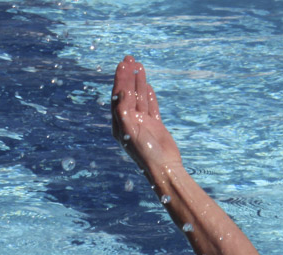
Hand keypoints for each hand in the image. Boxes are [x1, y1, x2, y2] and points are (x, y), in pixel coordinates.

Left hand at [112, 56, 182, 173]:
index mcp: (120, 123)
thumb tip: (120, 92)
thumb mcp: (130, 131)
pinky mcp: (155, 126)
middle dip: (128, 76)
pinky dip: (150, 96)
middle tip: (129, 58)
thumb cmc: (145, 152)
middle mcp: (130, 122)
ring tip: (139, 65)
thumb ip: (123, 112)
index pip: (118, 96)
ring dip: (139, 82)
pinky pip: (151, 107)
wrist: (164, 167)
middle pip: (128, 94)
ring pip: (140, 98)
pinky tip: (149, 87)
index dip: (120, 79)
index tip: (123, 64)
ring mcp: (143, 123)